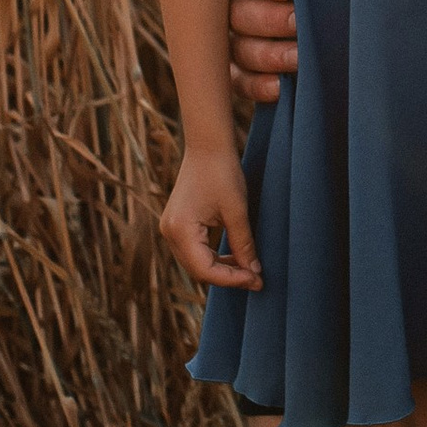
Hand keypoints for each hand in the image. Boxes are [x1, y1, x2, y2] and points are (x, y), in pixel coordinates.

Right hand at [160, 142, 262, 291]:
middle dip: (228, 276)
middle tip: (256, 279)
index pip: (205, 270)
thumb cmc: (223, 172)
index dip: (232, 279)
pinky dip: (213, 256)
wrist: (208, 145)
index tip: (256, 281)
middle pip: (198, 270)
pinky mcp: (177, 224)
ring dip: (221, 268)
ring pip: (196, 262)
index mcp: (180, 231)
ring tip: (249, 270)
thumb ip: (243, 244)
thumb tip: (254, 272)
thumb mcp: (237, 211)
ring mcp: (171, 229)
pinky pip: (194, 250)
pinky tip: (234, 256)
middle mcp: (169, 233)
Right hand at [227, 0, 298, 107]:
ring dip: (268, 54)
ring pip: (237, 48)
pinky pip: (238, 80)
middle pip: (237, 12)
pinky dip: (256, 85)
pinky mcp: (240, 69)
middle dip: (269, 19)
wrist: (332, 3)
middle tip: (298, 22)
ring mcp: (234, 37)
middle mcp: (235, 0)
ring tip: (299, 57)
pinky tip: (280, 86)